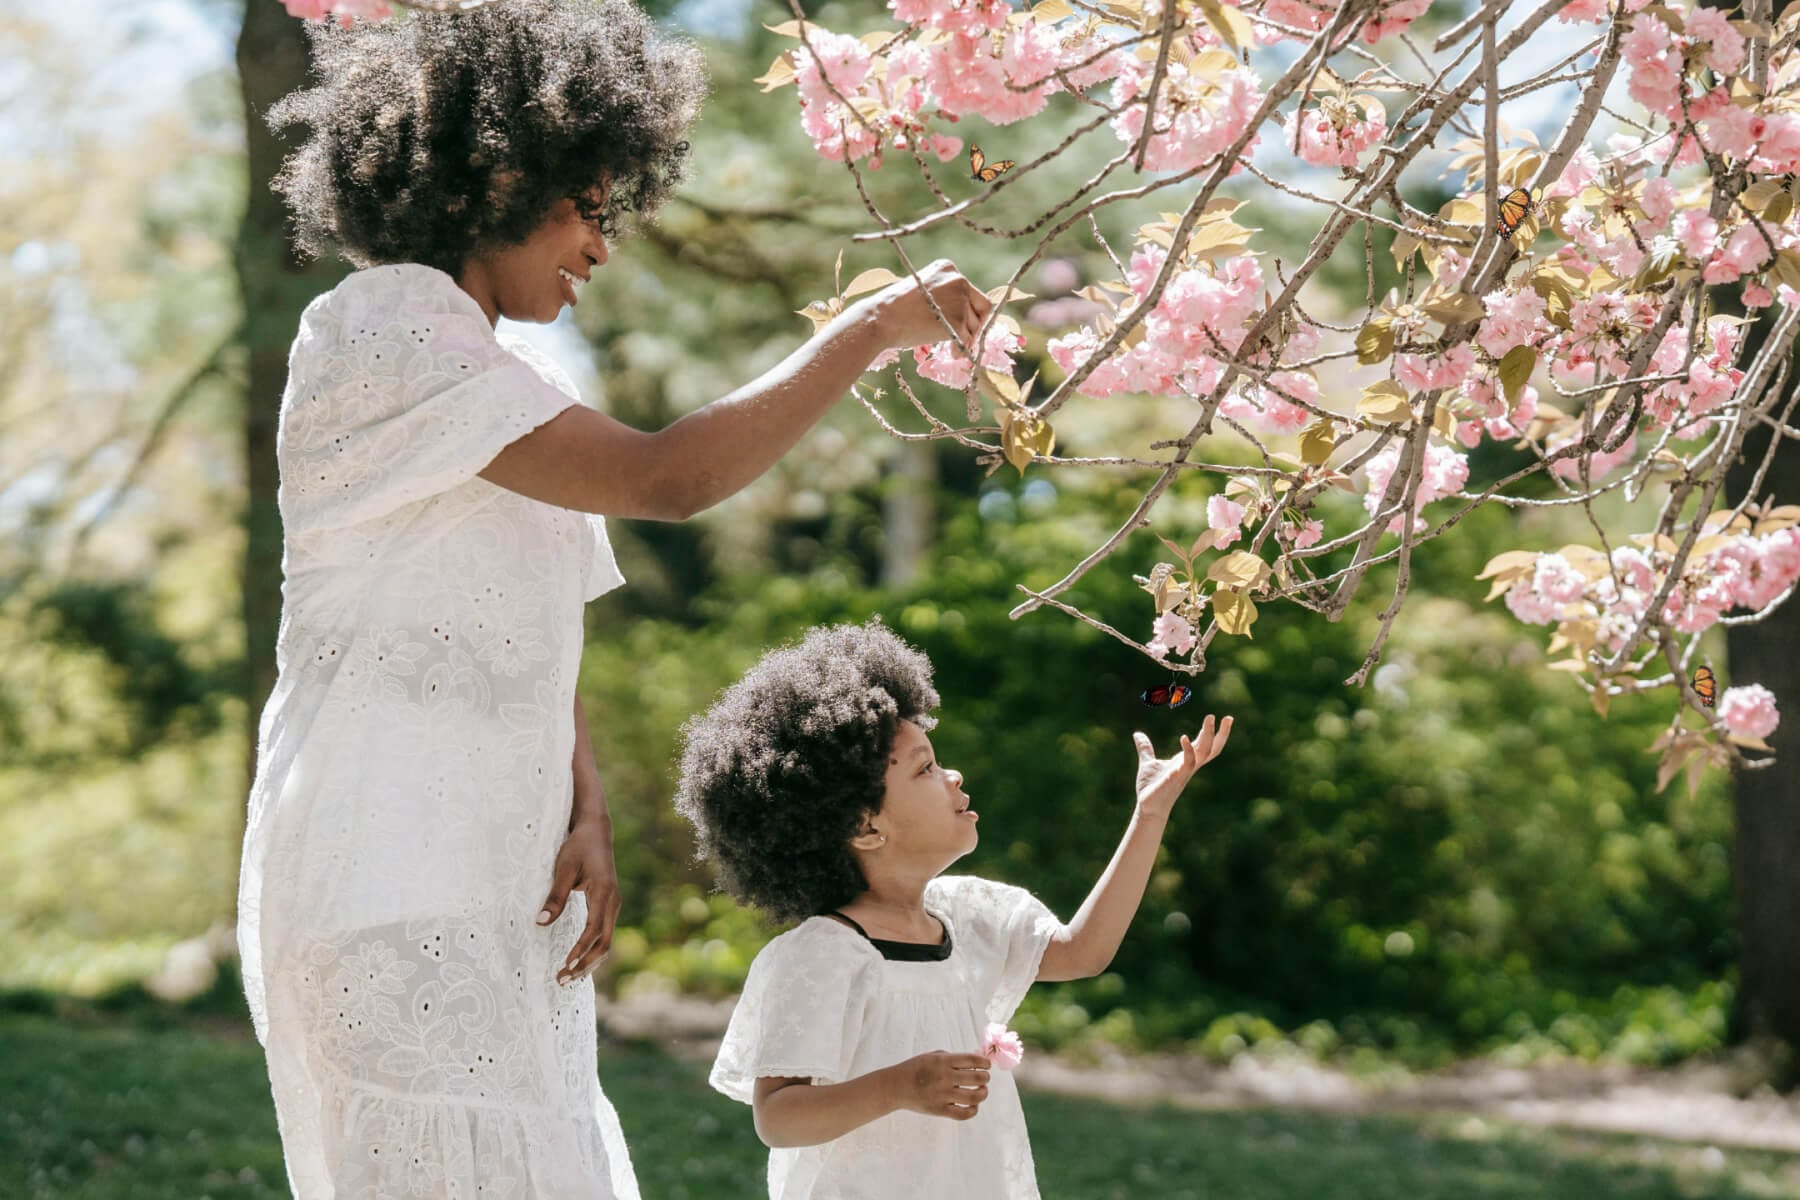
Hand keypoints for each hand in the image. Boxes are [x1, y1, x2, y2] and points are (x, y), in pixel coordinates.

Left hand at [539, 818, 620, 984]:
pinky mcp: (608, 905)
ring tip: (568, 977)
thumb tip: (541, 923)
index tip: (565, 966)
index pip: (594, 930)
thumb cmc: (578, 847)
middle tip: (563, 980)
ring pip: (606, 941)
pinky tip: (578, 961)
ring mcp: (613, 904)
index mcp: (604, 893)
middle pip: (604, 942)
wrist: (596, 831)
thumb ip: (555, 897)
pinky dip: (592, 950)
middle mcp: (613, 902)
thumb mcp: (564, 869)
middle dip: (585, 964)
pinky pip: (603, 933)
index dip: (580, 950)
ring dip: (589, 961)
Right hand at [865, 259, 994, 350]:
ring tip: (952, 347)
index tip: (963, 322)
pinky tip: (952, 352)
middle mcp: (958, 280)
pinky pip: (968, 339)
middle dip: (976, 324)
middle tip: (967, 337)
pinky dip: (963, 348)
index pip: (970, 290)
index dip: (970, 309)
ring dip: (966, 338)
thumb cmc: (894, 308)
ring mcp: (960, 300)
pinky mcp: (958, 320)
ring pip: (975, 325)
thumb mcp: (922, 290)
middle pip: (981, 306)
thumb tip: (962, 313)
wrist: (881, 318)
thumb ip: (943, 295)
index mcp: (948, 268)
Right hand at [888, 1051, 990, 1120]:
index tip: (988, 1065)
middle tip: (985, 1078)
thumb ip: (953, 1058)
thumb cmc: (916, 1068)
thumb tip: (975, 1062)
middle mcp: (945, 1077)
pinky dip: (973, 1110)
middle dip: (985, 1078)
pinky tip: (974, 1106)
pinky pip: (963, 1113)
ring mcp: (943, 1095)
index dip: (985, 1063)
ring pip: (974, 1097)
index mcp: (943, 1061)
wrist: (896, 1086)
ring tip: (982, 1091)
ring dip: (983, 1093)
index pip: (972, 1061)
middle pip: (977, 1078)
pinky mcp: (940, 1110)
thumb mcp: (933, 1056)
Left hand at [1133, 714, 1232, 818]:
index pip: (1206, 745)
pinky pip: (1188, 763)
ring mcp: (1185, 771)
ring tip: (1210, 719)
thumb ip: (1145, 748)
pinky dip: (1188, 750)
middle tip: (1227, 718)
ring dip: (1208, 736)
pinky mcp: (1177, 777)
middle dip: (1221, 734)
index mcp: (1186, 760)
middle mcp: (1189, 765)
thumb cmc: (1151, 786)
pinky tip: (1184, 737)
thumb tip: (1137, 734)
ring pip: (1204, 753)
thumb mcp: (1148, 762)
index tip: (1226, 718)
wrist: (1147, 805)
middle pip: (1211, 748)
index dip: (1217, 733)